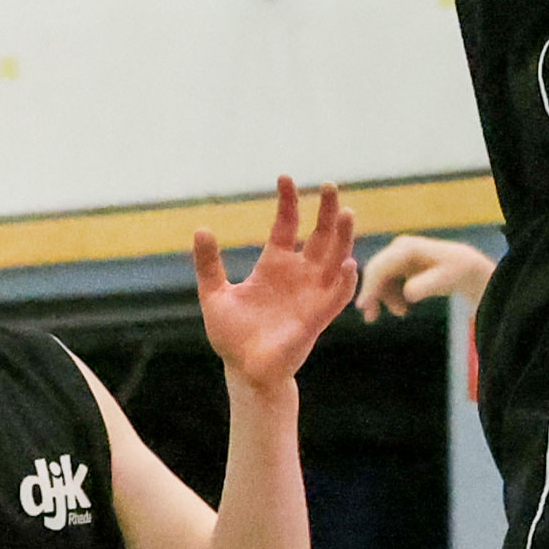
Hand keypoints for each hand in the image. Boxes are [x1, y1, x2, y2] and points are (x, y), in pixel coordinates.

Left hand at [195, 177, 357, 391]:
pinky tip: (346, 263)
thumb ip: (208, 264)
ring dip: (343, 237)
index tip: (285, 178)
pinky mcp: (317, 317)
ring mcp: (311, 294)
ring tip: (347, 214)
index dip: (288, 202)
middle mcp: (298, 274)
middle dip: (327, 211)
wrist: (245, 370)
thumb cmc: (232, 336)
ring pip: (335, 258)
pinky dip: (343, 280)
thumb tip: (201, 228)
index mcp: (274, 265)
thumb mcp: (214, 294)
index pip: (286, 225)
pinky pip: (336, 295)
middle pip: (320, 235)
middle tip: (329, 185)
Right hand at [358, 231, 493, 322]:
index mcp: (407, 248)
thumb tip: (407, 293)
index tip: (363, 306)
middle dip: (372, 294)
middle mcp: (399, 248)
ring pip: (379, 278)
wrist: (466, 267)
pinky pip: (386, 280)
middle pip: (375, 271)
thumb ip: (426, 286)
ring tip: (402, 313)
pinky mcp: (400, 263)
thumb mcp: (445, 280)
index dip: (370, 286)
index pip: (380, 267)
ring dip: (383, 297)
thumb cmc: (457, 271)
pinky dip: (389, 295)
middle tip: (371, 317)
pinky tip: (402, 308)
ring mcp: (398, 254)